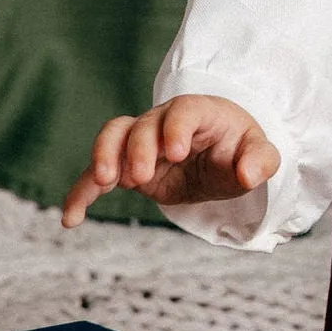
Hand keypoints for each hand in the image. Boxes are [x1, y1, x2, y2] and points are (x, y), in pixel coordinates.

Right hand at [61, 97, 281, 226]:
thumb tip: (248, 175)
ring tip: (104, 183)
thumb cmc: (239, 149)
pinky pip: (97, 175)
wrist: (220, 156)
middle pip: (141, 124)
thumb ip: (260, 161)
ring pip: (112, 137)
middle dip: (137, 148)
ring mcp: (140, 142)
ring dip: (103, 156)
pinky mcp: (125, 167)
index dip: (175, 128)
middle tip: (141, 177)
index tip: (175, 152)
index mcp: (199, 112)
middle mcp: (163, 121)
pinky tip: (71, 219)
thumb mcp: (260, 154)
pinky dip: (82, 193)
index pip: (183, 111)